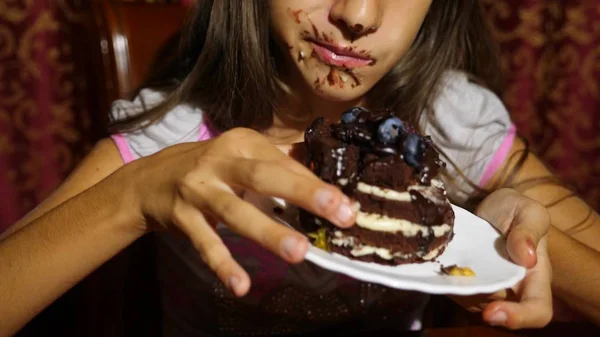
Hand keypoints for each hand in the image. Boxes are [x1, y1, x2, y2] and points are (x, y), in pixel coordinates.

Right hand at [121, 128, 355, 295]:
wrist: (149, 180)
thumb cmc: (208, 168)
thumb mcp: (239, 156)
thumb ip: (277, 164)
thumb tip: (322, 178)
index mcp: (241, 144)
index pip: (283, 162)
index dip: (314, 183)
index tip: (345, 204)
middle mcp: (220, 162)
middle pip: (264, 176)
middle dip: (304, 193)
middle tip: (340, 212)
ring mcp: (198, 190)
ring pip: (236, 212)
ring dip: (267, 232)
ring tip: (298, 252)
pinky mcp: (182, 218)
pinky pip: (205, 243)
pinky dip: (222, 264)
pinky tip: (241, 286)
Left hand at [452, 188, 552, 328]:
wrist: (491, 204)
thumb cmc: (515, 209)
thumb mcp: (529, 212)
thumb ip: (529, 231)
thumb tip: (528, 258)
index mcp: (535, 277)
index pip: (537, 311)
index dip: (519, 318)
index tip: (493, 313)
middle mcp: (512, 289)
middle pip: (496, 311)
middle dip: (476, 297)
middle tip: (461, 273)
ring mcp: (486, 287)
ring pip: (471, 302)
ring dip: (458, 288)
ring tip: (450, 261)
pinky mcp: (465, 280)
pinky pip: (454, 289)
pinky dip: (446, 280)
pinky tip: (440, 262)